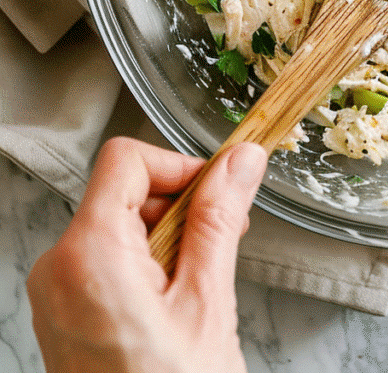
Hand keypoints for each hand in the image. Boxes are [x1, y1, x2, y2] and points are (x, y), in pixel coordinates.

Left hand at [27, 137, 267, 372]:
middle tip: (224, 241)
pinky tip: (177, 304)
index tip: (219, 187)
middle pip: (123, 192)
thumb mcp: (207, 302)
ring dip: (168, 240)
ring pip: (118, 227)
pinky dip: (147, 266)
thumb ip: (220, 219)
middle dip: (180, 207)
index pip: (127, 160)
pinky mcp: (65, 315)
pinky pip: (106, 262)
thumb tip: (240, 161)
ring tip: (200, 287)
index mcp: (89, 255)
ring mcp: (58, 294)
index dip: (179, 165)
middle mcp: (60, 268)